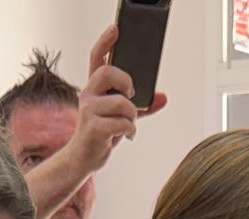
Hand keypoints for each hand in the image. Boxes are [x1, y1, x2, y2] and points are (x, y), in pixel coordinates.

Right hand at [72, 25, 167, 172]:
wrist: (84, 158)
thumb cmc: (103, 133)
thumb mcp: (122, 115)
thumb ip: (143, 106)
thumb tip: (163, 97)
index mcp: (94, 87)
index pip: (96, 57)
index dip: (105, 42)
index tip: (115, 29)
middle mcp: (88, 94)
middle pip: (106, 72)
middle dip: (126, 81)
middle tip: (132, 95)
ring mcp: (88, 110)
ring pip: (120, 102)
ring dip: (133, 115)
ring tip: (130, 124)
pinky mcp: (92, 128)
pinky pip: (120, 123)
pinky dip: (130, 129)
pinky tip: (127, 135)